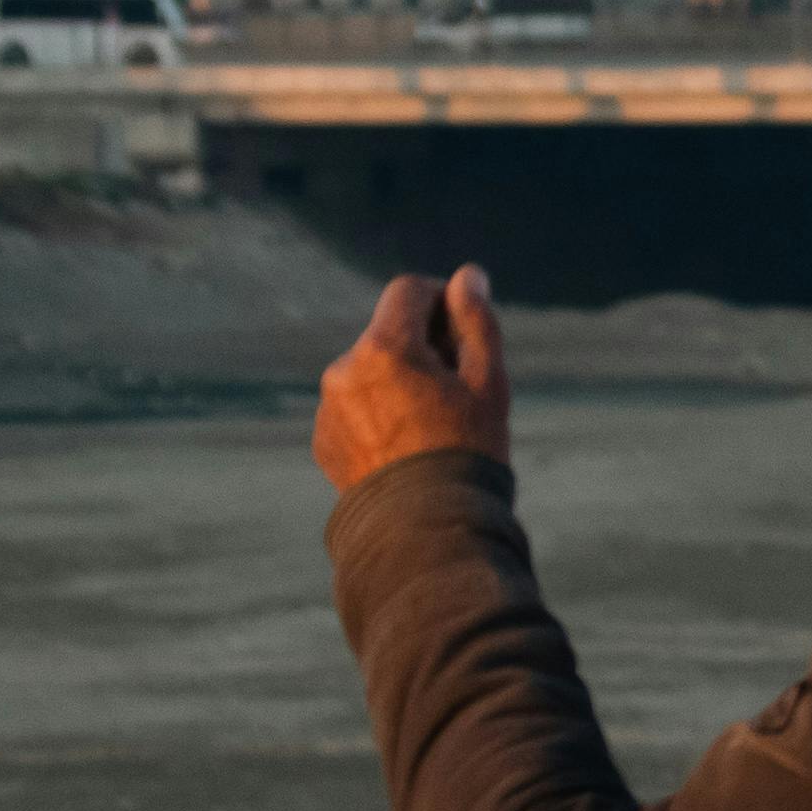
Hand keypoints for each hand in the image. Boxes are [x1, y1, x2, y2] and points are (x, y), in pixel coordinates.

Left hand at [315, 265, 508, 492]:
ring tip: (433, 422)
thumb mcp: (487, 381)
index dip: (440, 299)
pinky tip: (408, 445)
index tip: (463, 329)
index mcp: (383, 349)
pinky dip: (378, 411)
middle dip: (422, 344)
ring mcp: (329, 409)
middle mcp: (344, 371)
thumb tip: (468, 277)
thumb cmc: (466, 451)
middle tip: (457, 385)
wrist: (425, 533)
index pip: (407, 291)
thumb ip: (476, 320)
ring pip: (370, 370)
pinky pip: (354, 406)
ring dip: (399, 378)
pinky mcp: (324, 440)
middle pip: (388, 332)